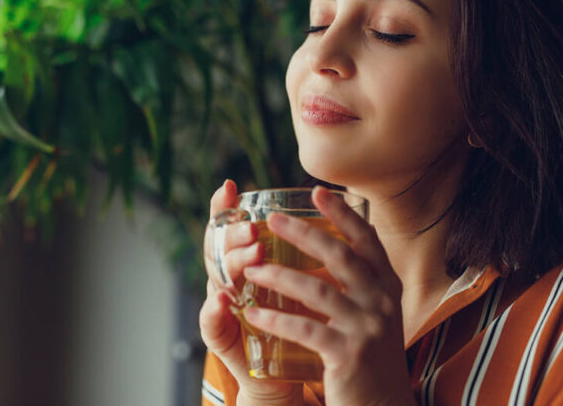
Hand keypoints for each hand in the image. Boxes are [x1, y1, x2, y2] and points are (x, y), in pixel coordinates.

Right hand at [199, 179, 303, 404]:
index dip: (225, 206)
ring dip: (232, 263)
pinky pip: (211, 322)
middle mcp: (232, 280)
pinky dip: (214, 311)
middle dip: (234, 233)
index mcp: (249, 262)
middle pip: (222, 246)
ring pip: (218, 278)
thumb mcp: (308, 284)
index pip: (232, 228)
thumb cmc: (301, 323)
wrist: (288, 377)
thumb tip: (351, 216)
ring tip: (252, 256)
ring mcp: (224, 308)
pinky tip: (222, 302)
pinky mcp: (222, 338)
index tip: (230, 185)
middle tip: (254, 227)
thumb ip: (316, 255)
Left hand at [241, 186, 415, 405]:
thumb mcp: (375, 312)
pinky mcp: (349, 354)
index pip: (366, 240)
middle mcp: (383, 302)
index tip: (317, 191)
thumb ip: (359, 282)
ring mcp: (367, 328)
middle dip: (304, 233)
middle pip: (341, 256)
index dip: (342, 214)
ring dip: (280, 276)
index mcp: (388, 286)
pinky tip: (253, 313)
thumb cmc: (370, 354)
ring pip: (318, 291)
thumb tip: (331, 245)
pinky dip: (276, 320)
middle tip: (272, 219)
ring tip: (250, 269)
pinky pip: (306, 330)